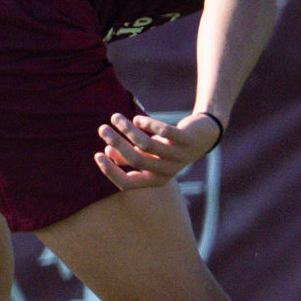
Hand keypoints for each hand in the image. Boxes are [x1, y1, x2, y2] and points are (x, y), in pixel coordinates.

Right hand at [94, 112, 219, 190]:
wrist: (203, 136)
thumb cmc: (169, 147)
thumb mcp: (148, 154)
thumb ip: (128, 155)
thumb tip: (106, 152)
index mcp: (154, 179)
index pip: (127, 183)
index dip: (110, 171)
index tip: (97, 154)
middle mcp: (166, 172)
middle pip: (135, 160)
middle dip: (116, 143)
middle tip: (102, 128)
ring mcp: (178, 157)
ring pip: (146, 145)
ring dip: (127, 129)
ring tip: (116, 117)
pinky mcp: (186, 140)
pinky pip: (164, 133)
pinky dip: (148, 124)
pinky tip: (138, 118)